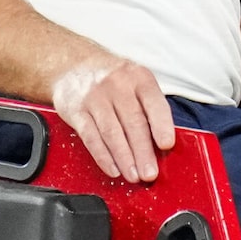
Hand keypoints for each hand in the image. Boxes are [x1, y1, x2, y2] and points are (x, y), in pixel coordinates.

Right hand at [50, 52, 175, 181]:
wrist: (73, 64)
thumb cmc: (113, 79)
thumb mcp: (136, 82)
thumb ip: (150, 108)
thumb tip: (163, 145)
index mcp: (139, 78)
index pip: (154, 103)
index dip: (162, 125)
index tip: (167, 145)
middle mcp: (117, 85)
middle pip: (133, 122)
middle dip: (143, 152)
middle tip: (150, 173)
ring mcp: (95, 97)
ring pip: (112, 132)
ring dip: (124, 158)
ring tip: (134, 175)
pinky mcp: (76, 111)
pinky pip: (91, 137)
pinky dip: (103, 156)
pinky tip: (113, 169)